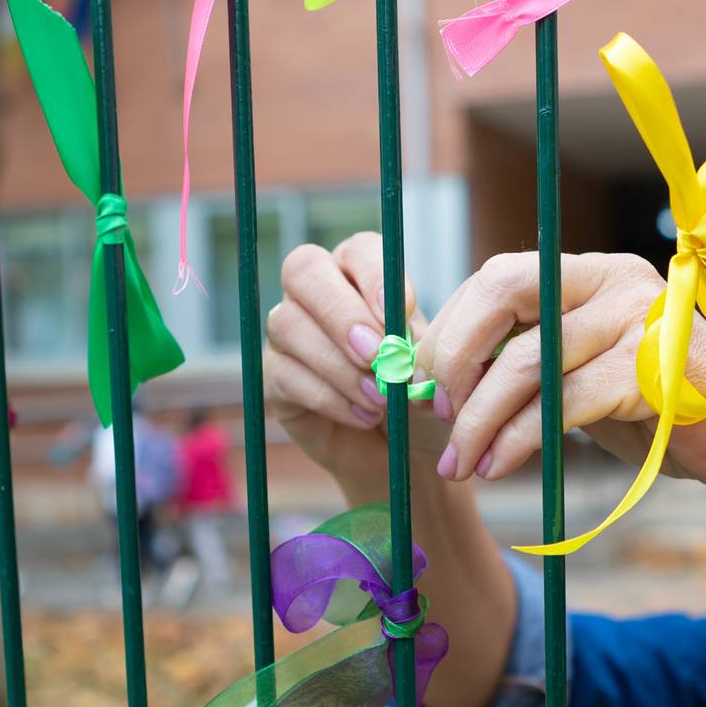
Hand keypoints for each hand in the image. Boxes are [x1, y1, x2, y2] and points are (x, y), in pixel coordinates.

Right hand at [265, 233, 449, 498]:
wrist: (403, 456)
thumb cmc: (420, 400)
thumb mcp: (431, 371)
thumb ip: (417, 349)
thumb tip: (399, 347)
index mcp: (359, 275)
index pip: (357, 250)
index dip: (374, 274)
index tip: (403, 310)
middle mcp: (315, 294)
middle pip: (303, 270)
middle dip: (341, 312)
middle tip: (376, 354)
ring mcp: (287, 334)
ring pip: (288, 324)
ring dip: (338, 365)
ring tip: (380, 399)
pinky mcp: (274, 378)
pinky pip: (285, 374)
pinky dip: (329, 398)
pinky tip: (363, 416)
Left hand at [414, 252, 705, 492]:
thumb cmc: (651, 406)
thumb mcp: (579, 371)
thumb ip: (523, 360)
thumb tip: (429, 381)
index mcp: (590, 272)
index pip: (498, 276)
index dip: (450, 328)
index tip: (422, 383)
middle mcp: (615, 279)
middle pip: (505, 291)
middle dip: (453, 356)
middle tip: (434, 414)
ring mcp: (638, 320)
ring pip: (528, 359)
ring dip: (479, 419)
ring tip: (460, 463)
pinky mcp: (652, 372)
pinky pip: (561, 403)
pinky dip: (518, 439)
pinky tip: (499, 465)